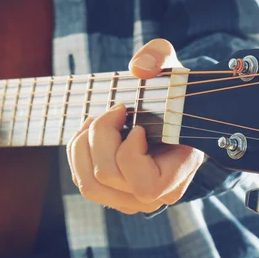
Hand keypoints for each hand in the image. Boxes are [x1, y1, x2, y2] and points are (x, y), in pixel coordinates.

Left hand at [66, 39, 204, 213]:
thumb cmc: (175, 97)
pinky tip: (93, 132)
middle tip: (115, 111)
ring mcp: (134, 201)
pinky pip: (84, 183)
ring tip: (98, 121)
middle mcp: (157, 197)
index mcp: (179, 174)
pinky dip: (79, 153)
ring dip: (84, 145)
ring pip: (89, 185)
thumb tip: (139, 68)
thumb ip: (161, 56)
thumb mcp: (173, 68)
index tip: (139, 126)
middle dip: (101, 136)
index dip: (130, 153)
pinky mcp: (115, 197)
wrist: (176, 118)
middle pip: (107, 177)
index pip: (145, 184)